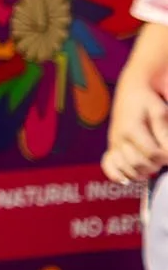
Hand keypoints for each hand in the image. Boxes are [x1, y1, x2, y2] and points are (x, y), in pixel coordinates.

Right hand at [102, 59, 167, 184]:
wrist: (131, 90)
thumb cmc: (147, 100)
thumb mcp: (160, 112)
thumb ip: (165, 134)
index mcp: (131, 129)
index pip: (152, 154)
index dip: (166, 157)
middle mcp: (119, 138)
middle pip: (140, 164)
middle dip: (156, 164)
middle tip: (162, 155)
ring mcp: (114, 143)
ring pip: (128, 169)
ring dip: (143, 171)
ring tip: (151, 162)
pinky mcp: (112, 147)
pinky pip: (109, 167)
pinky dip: (117, 175)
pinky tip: (127, 179)